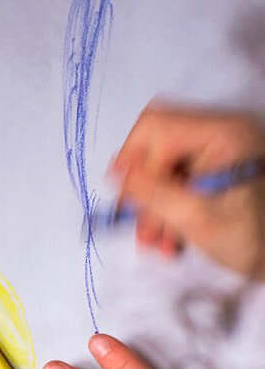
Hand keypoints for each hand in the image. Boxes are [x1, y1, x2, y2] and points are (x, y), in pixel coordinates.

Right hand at [112, 104, 264, 277]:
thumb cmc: (253, 238)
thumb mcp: (195, 217)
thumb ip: (151, 191)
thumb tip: (117, 173)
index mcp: (223, 133)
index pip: (155, 127)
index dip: (133, 161)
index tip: (128, 198)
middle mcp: (221, 133)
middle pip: (155, 146)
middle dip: (141, 188)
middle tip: (140, 224)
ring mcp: (219, 151)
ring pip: (162, 167)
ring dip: (152, 205)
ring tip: (155, 241)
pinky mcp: (216, 170)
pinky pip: (176, 181)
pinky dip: (166, 209)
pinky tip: (168, 238)